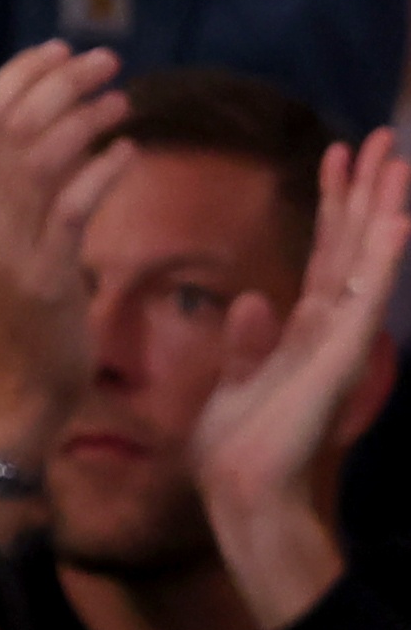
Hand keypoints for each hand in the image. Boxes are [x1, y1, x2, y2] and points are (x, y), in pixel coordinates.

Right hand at [0, 40, 133, 475]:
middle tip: (104, 60)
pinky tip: (128, 155)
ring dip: (81, 121)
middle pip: (7, 130)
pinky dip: (99, 175)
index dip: (17, 76)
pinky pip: (68, 212)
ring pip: (35, 163)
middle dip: (56, 84)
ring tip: (121, 99)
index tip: (60, 49)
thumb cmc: (22, 313)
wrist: (19, 386)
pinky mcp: (43, 278)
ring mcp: (10, 249)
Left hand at [195, 130, 410, 629]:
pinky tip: (396, 221)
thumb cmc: (237, 447)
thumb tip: (252, 300)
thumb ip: (249, 341)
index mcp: (304, 329)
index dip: (331, 205)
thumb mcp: (235, 381)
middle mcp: (329, 328)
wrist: (242, 490)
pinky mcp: (341, 357)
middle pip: (351, 245)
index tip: (335, 155)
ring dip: (381, 210)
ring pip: (366, 261)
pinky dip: (380, 260)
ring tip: (395, 161)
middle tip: (376, 139)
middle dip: (363, 192)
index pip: (324, 253)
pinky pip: (364, 298)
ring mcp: (341, 340)